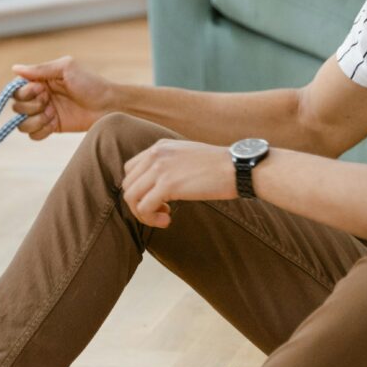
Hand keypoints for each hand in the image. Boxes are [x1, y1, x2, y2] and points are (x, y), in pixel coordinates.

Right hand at [11, 56, 115, 139]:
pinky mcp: (53, 128)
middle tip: (48, 102)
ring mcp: (46, 114)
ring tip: (51, 115)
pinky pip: (34, 135)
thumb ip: (40, 69)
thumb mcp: (66, 68)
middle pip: (17, 106)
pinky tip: (52, 125)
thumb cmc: (91, 83)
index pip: (17, 89)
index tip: (40, 89)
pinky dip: (40, 131)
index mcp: (41, 81)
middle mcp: (40, 97)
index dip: (24, 92)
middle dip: (30, 106)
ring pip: (22, 123)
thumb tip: (14, 68)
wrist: (109, 106)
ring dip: (34, 120)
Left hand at [122, 140, 236, 227]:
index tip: (158, 199)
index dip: (140, 189)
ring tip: (164, 218)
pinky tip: (168, 220)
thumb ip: (170, 165)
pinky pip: (144, 207)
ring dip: (143, 213)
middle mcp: (155, 154)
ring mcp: (160, 168)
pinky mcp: (168, 185)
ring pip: (131, 197)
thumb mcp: (188, 157)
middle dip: (139, 203)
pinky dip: (151, 218)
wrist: (238, 168)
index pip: (131, 169)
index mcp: (160, 147)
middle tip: (161, 212)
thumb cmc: (220, 167)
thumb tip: (159, 187)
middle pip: (128, 184)